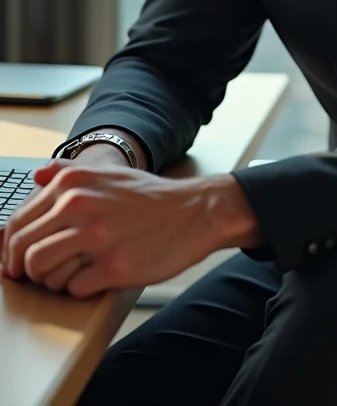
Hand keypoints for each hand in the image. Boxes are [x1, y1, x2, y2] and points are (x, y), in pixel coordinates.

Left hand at [0, 157, 227, 297]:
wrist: (194, 212)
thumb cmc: (150, 197)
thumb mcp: (107, 173)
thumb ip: (67, 170)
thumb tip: (36, 174)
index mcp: (74, 183)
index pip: (17, 223)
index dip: (10, 248)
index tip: (15, 260)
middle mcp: (81, 206)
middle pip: (23, 249)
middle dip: (21, 268)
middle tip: (32, 275)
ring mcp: (97, 238)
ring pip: (42, 271)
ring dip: (49, 279)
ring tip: (67, 274)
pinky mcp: (114, 267)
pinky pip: (73, 289)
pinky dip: (80, 288)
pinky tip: (95, 276)